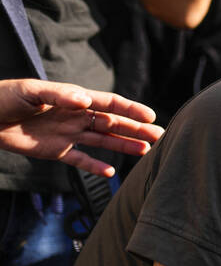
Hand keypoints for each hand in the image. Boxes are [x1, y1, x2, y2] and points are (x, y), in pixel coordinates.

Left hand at [0, 78, 163, 176]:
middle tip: (160, 136)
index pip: (108, 104)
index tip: (150, 117)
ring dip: (125, 146)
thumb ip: (59, 95)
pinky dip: (95, 167)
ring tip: (147, 152)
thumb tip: (86, 101)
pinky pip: (81, 160)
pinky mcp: (56, 151)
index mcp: (73, 99)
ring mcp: (67, 134)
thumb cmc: (3, 97)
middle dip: (136, 129)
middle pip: (112, 124)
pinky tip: (111, 173)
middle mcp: (75, 116)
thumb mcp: (30, 91)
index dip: (130, 110)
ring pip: (103, 141)